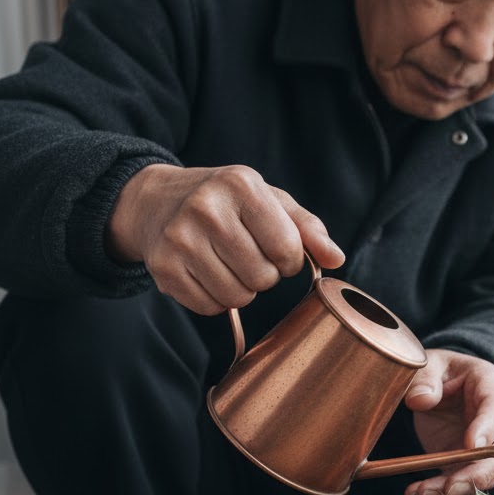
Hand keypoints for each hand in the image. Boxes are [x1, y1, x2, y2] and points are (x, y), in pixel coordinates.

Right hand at [107, 163, 344, 313]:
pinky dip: (215, 300)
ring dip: (241, 290)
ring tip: (228, 265)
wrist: (156, 202)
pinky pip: (210, 308)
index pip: (287, 248)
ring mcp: (180, 239)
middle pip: (263, 278)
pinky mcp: (163, 268)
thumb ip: (308, 229)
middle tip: (248, 256)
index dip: (289, 259)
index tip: (276, 249)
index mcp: (241, 186)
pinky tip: (207, 274)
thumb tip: (336, 259)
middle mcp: (206, 209)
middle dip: (264, 275)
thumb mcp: (270, 201)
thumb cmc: (227, 204)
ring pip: (237, 297)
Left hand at [402, 349, 493, 494]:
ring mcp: (487, 444)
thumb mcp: (430, 363)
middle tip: (449, 487)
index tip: (471, 445)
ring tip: (419, 494)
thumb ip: (424, 377)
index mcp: (489, 385)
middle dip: (477, 473)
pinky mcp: (470, 462)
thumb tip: (420, 400)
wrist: (442, 385)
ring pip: (484, 473)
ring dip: (455, 488)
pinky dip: (441, 493)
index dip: (487, 428)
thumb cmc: (440, 370)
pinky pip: (463, 482)